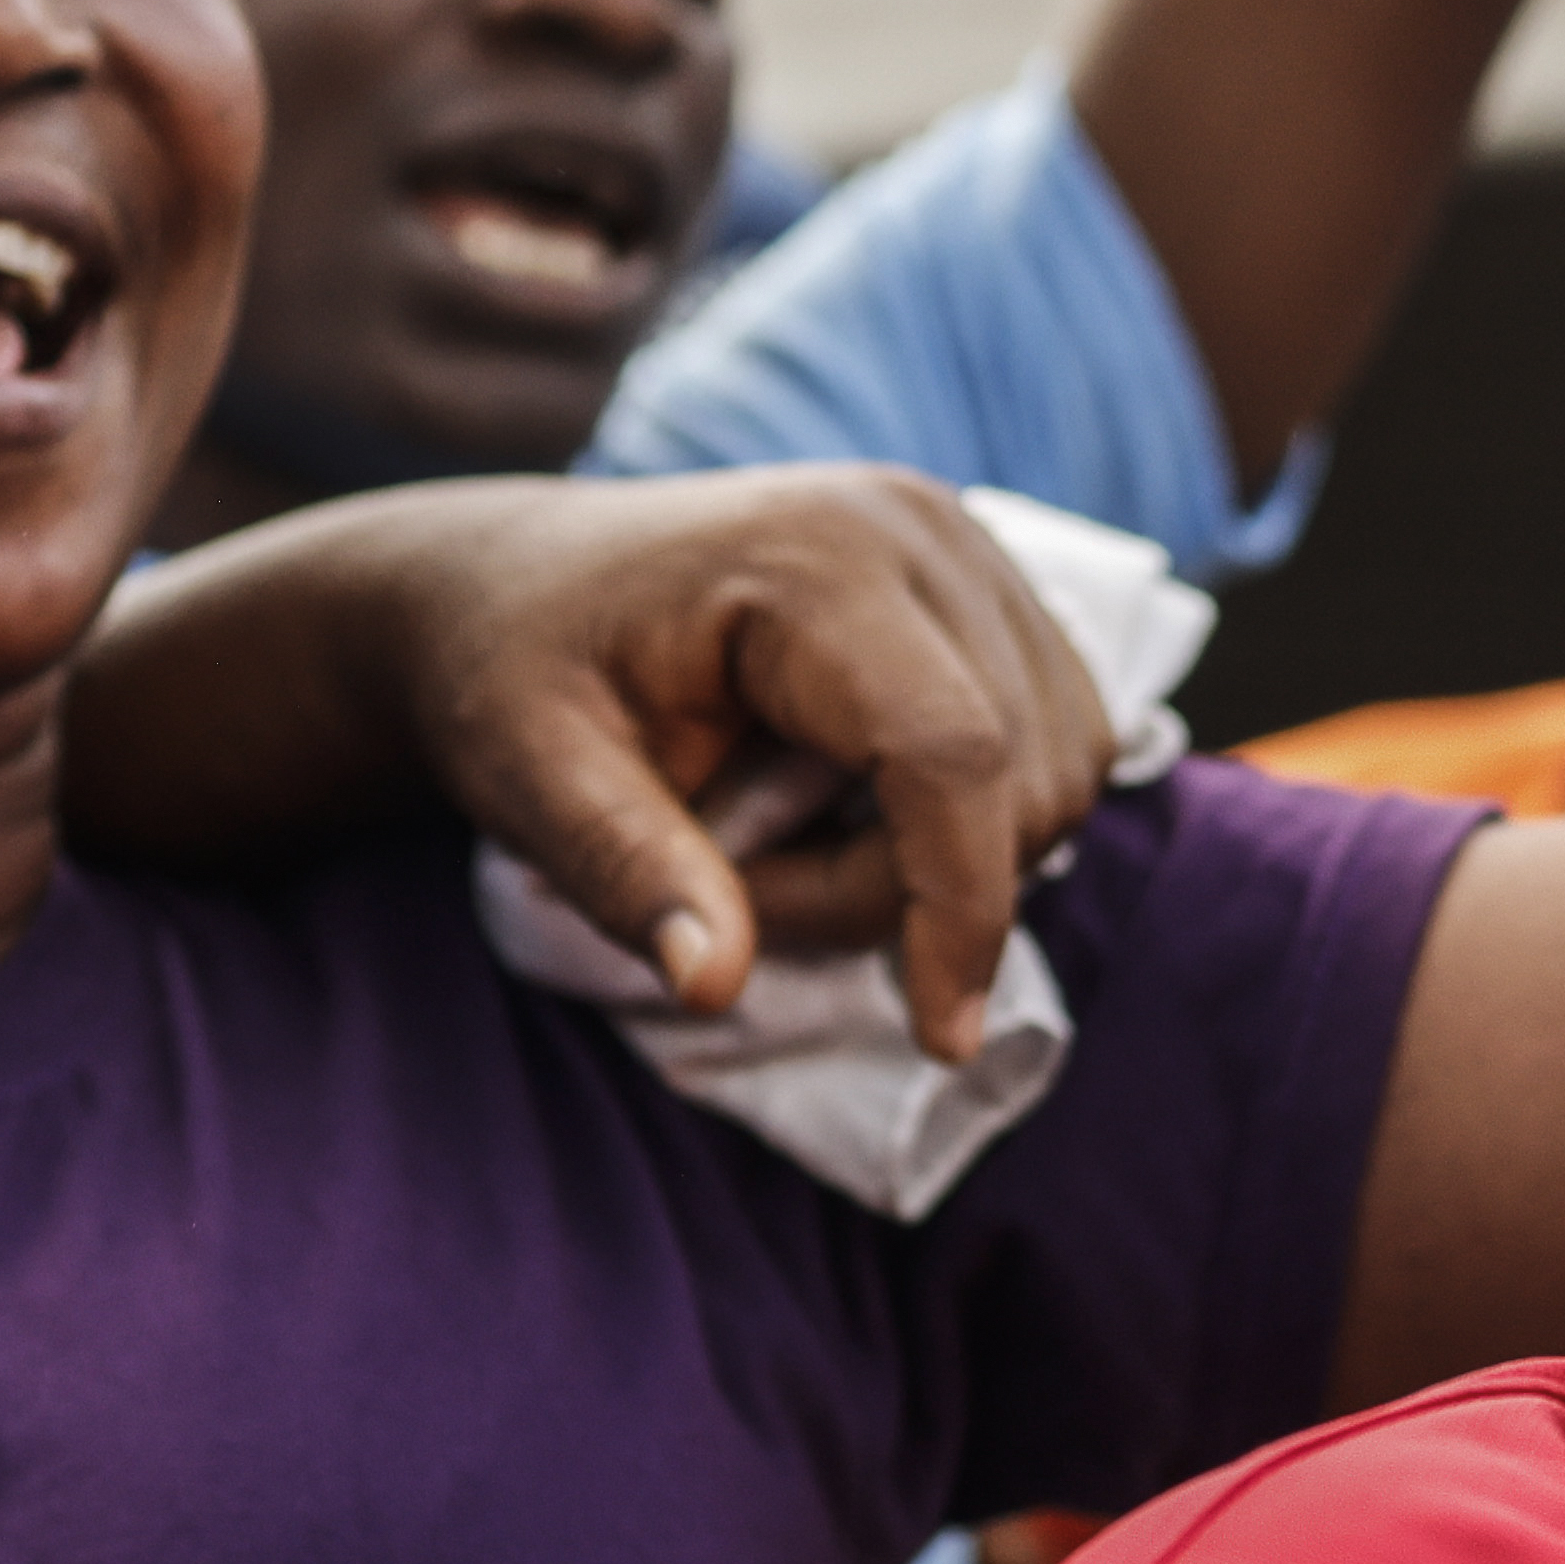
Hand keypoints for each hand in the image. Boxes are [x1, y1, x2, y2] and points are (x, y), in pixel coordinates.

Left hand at [54, 469, 1123, 1055]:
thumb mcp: (530, 778)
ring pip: (1059, 760)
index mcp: (818, 556)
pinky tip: (845, 808)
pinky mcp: (984, 582)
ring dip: (942, 855)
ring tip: (779, 844)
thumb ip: (627, 874)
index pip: (954, 752)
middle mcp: (920, 526)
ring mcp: (965, 543)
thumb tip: (713, 984)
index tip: (937, 1037)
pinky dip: (971, 815)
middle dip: (907, 886)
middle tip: (740, 893)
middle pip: (1017, 770)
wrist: (505, 583)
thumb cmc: (509, 671)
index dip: (961, 906)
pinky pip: (1053, 734)